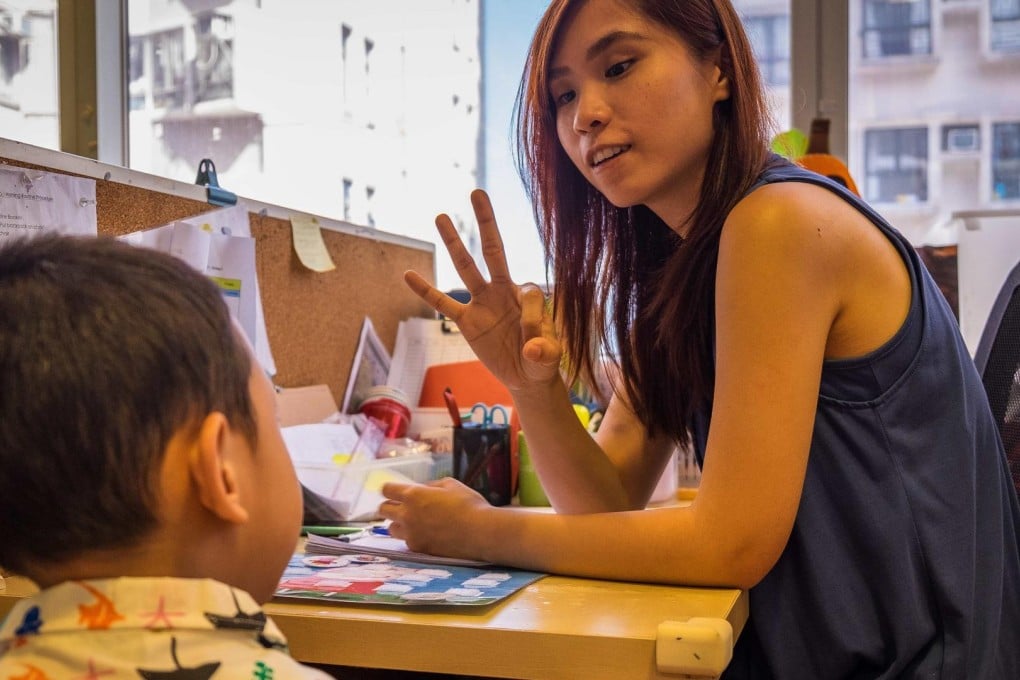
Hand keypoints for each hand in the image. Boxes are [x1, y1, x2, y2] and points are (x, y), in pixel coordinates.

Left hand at [378, 478, 493, 559]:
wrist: (480, 532)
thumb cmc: (468, 504)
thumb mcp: (451, 485)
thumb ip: (431, 486)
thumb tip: (423, 489)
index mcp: (414, 495)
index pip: (387, 490)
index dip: (390, 489)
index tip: (396, 491)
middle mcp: (407, 514)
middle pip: (382, 509)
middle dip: (390, 506)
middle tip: (403, 506)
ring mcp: (411, 534)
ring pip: (391, 528)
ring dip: (398, 523)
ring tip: (413, 522)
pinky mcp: (418, 548)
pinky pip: (406, 541)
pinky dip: (412, 537)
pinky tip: (427, 534)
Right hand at [404, 189, 561, 391]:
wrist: (526, 375)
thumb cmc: (542, 361)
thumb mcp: (550, 356)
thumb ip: (544, 349)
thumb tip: (531, 347)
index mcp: (527, 295)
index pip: (529, 291)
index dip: (532, 316)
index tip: (534, 342)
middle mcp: (503, 291)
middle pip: (494, 250)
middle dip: (486, 222)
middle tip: (477, 192)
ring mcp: (483, 304)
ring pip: (465, 269)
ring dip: (454, 243)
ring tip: (441, 216)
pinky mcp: (467, 322)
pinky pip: (444, 304)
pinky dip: (426, 291)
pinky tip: (408, 275)